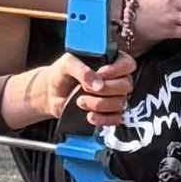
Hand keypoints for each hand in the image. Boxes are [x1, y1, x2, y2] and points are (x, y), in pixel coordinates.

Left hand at [1, 53, 136, 133]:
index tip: (101, 73)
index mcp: (111, 62)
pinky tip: (89, 116)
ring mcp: (115, 97)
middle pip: (126, 85)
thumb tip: (98, 85)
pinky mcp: (110, 114)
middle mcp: (117, 79)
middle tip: (84, 88)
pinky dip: (103, 119)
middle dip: (105, 89)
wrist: (52, 94)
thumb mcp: (67, 63)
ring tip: (79, 101)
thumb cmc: (61, 74)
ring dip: (98, 104)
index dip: (118, 70)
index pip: (128, 64)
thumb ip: (81, 69)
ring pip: (120, 103)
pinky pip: (116, 119)